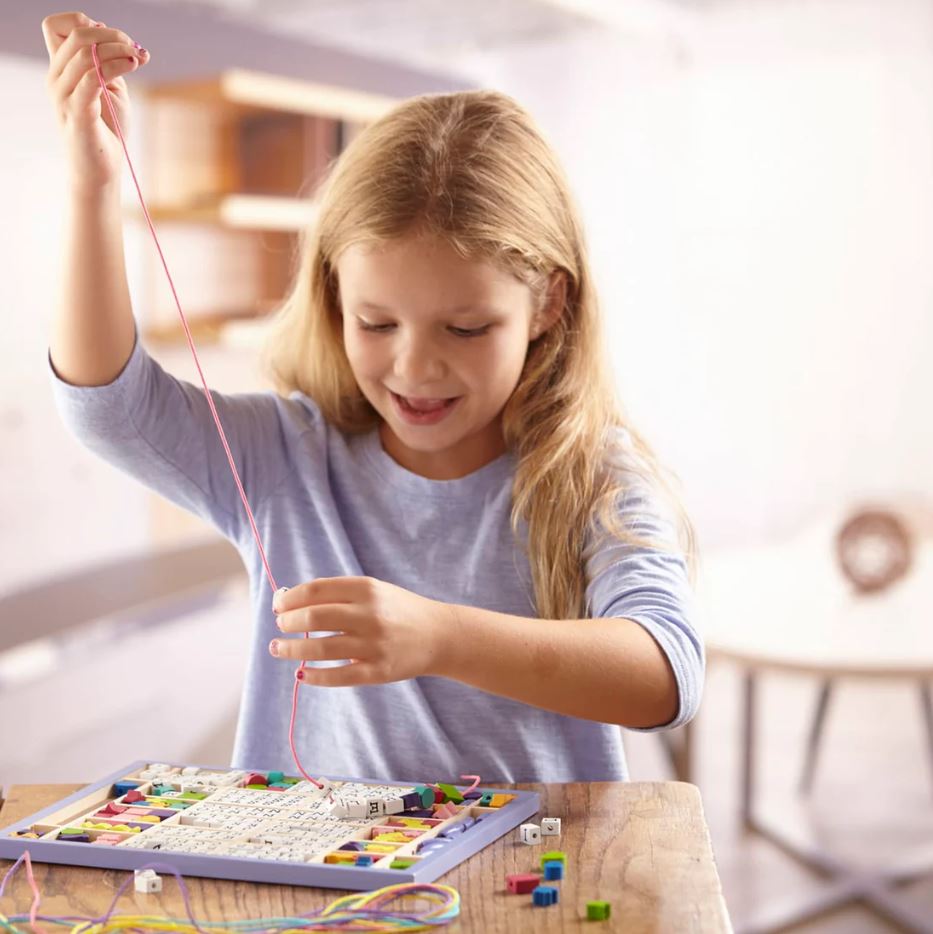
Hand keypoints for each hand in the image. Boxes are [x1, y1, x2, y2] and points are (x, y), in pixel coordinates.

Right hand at [42, 11, 149, 190]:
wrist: (101, 168)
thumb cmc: (108, 130)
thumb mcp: (110, 89)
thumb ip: (109, 64)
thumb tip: (120, 40)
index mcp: (61, 70)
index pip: (56, 26)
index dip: (84, 22)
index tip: (114, 39)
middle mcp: (56, 78)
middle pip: (76, 35)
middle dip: (111, 35)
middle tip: (134, 48)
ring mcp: (63, 95)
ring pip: (84, 53)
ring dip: (117, 49)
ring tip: (138, 57)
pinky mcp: (77, 112)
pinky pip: (91, 78)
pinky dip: (114, 66)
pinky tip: (132, 65)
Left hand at [271, 577, 455, 686]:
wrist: (439, 635)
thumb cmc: (398, 610)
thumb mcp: (374, 591)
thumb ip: (338, 593)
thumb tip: (290, 600)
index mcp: (366, 589)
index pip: (315, 591)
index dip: (290, 599)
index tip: (279, 606)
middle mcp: (370, 614)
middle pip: (313, 617)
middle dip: (288, 623)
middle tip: (280, 627)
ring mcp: (374, 644)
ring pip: (320, 648)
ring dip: (291, 649)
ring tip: (278, 648)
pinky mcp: (378, 671)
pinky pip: (338, 677)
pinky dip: (314, 676)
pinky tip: (301, 673)